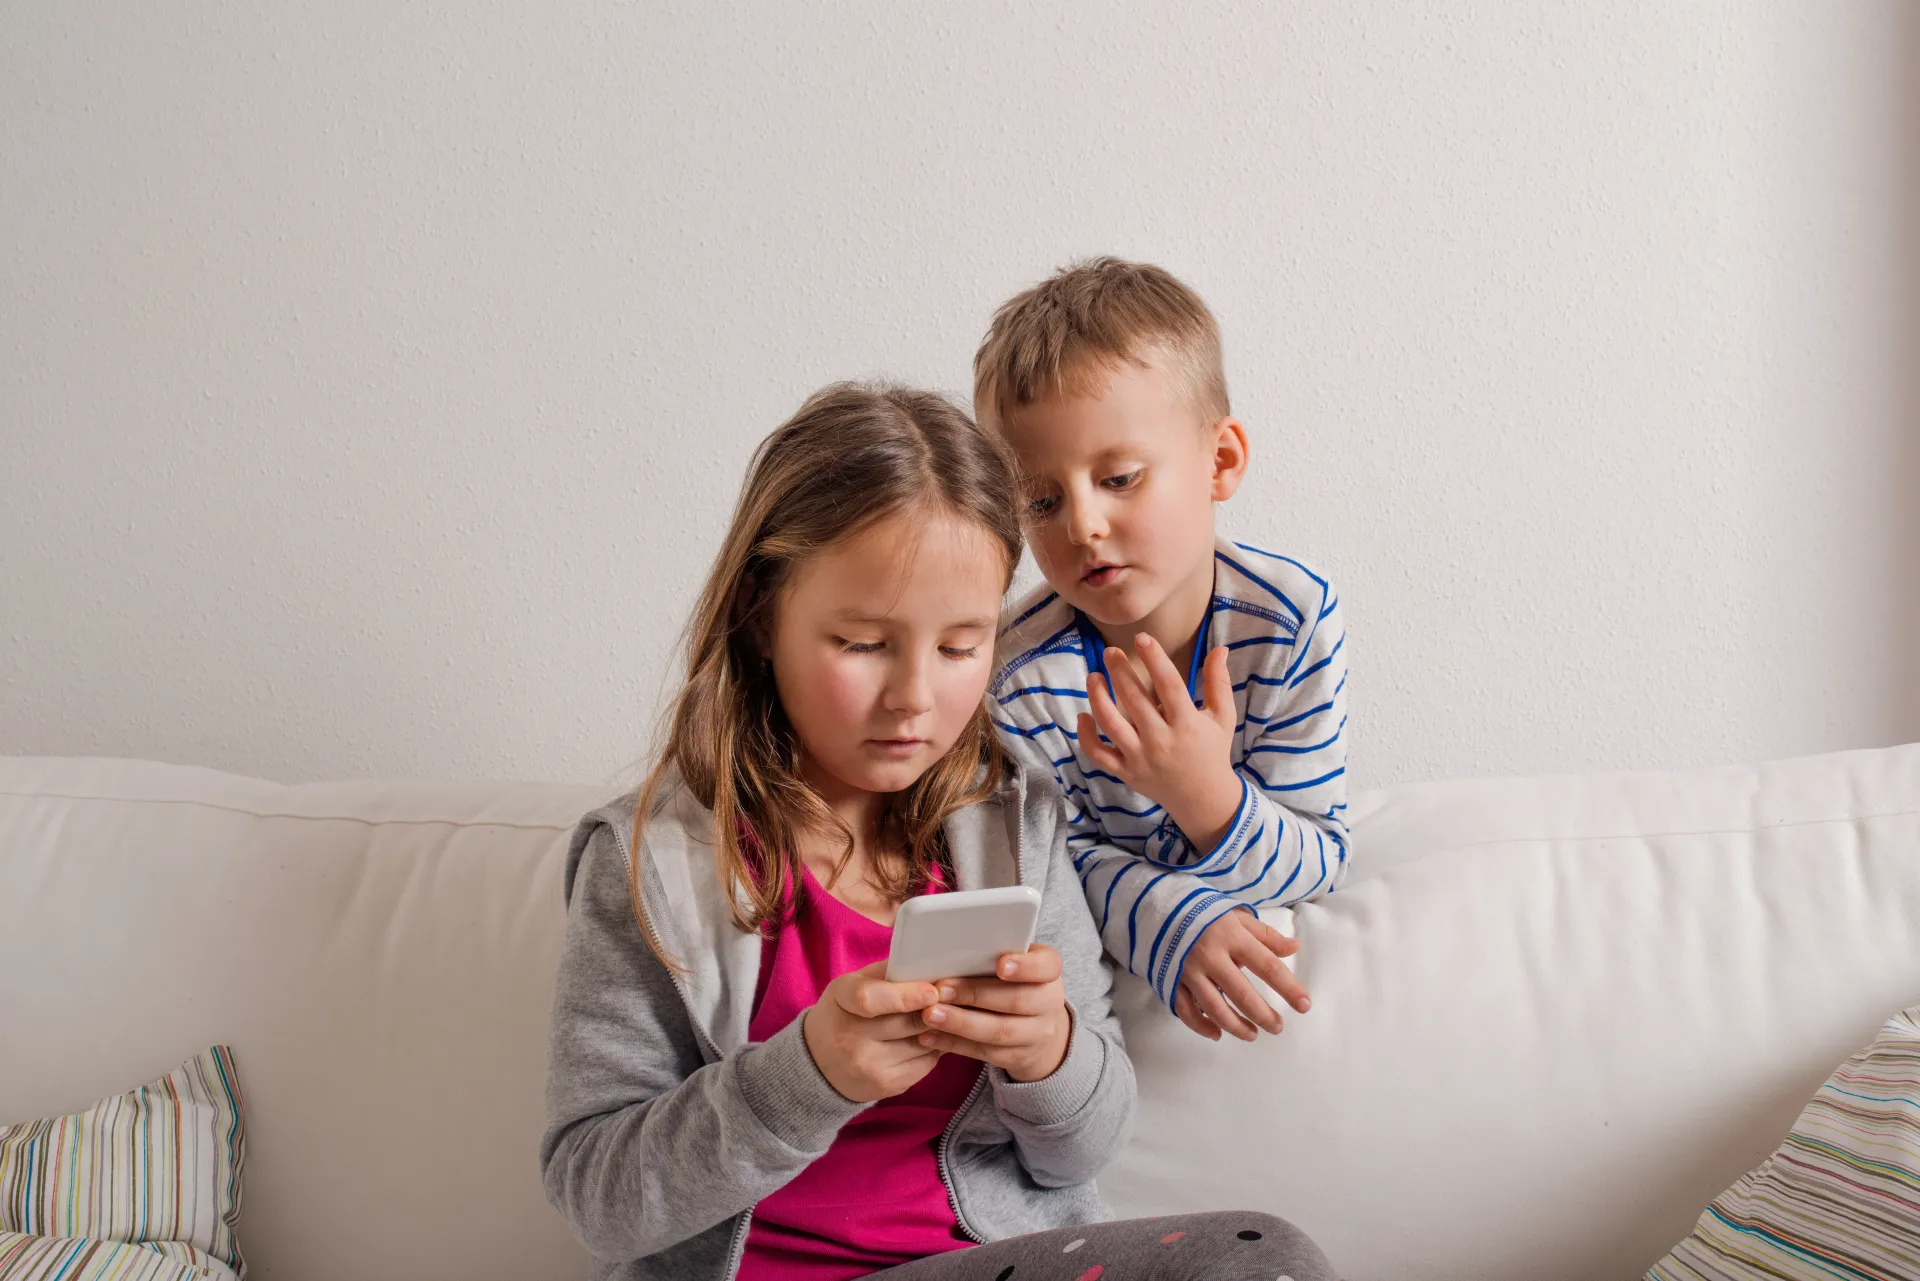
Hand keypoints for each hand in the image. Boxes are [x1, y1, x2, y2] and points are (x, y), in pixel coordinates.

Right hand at [803, 961, 944, 1102]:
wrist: (820, 1063)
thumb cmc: (845, 1012)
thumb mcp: (854, 983)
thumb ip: (888, 972)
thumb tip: (930, 962)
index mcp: (841, 1000)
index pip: (870, 999)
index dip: (906, 995)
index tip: (932, 991)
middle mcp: (850, 1037)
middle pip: (907, 1022)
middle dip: (936, 1010)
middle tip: (952, 999)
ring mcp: (868, 1065)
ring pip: (923, 1043)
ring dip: (940, 1029)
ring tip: (946, 1016)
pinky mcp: (886, 1086)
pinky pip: (926, 1063)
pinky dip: (935, 1048)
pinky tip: (932, 1038)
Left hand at [915, 945, 1071, 1081]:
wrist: (1039, 1030)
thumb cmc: (1016, 983)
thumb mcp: (1018, 964)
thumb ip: (994, 953)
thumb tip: (951, 945)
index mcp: (1049, 973)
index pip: (1047, 966)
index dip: (1025, 966)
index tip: (1000, 964)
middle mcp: (1048, 1004)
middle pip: (1016, 1000)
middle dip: (975, 994)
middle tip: (941, 990)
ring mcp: (1035, 1034)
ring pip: (998, 1031)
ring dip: (960, 1023)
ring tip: (929, 1014)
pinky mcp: (1015, 1057)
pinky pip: (983, 1052)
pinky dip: (953, 1043)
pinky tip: (929, 1036)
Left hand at [1079, 636, 1242, 851]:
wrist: (1203, 799)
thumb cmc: (1213, 751)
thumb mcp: (1223, 717)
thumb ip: (1219, 682)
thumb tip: (1220, 648)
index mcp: (1187, 724)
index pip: (1169, 685)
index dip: (1155, 659)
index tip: (1142, 638)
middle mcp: (1161, 741)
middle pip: (1135, 700)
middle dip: (1120, 671)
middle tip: (1111, 651)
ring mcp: (1140, 758)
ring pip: (1111, 724)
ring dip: (1098, 697)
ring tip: (1093, 675)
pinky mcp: (1126, 772)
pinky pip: (1099, 754)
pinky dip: (1086, 736)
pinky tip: (1084, 715)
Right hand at [1172, 910, 1310, 1041]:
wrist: (1159, 908)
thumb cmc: (1205, 914)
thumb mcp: (1237, 917)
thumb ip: (1266, 935)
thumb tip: (1294, 947)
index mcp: (1231, 936)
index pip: (1267, 966)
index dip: (1288, 987)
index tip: (1305, 1004)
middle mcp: (1210, 955)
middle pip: (1242, 993)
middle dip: (1263, 1015)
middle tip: (1278, 1027)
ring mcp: (1188, 970)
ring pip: (1215, 1008)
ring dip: (1236, 1026)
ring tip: (1253, 1035)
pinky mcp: (1171, 980)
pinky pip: (1186, 1010)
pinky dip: (1201, 1026)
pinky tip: (1217, 1034)